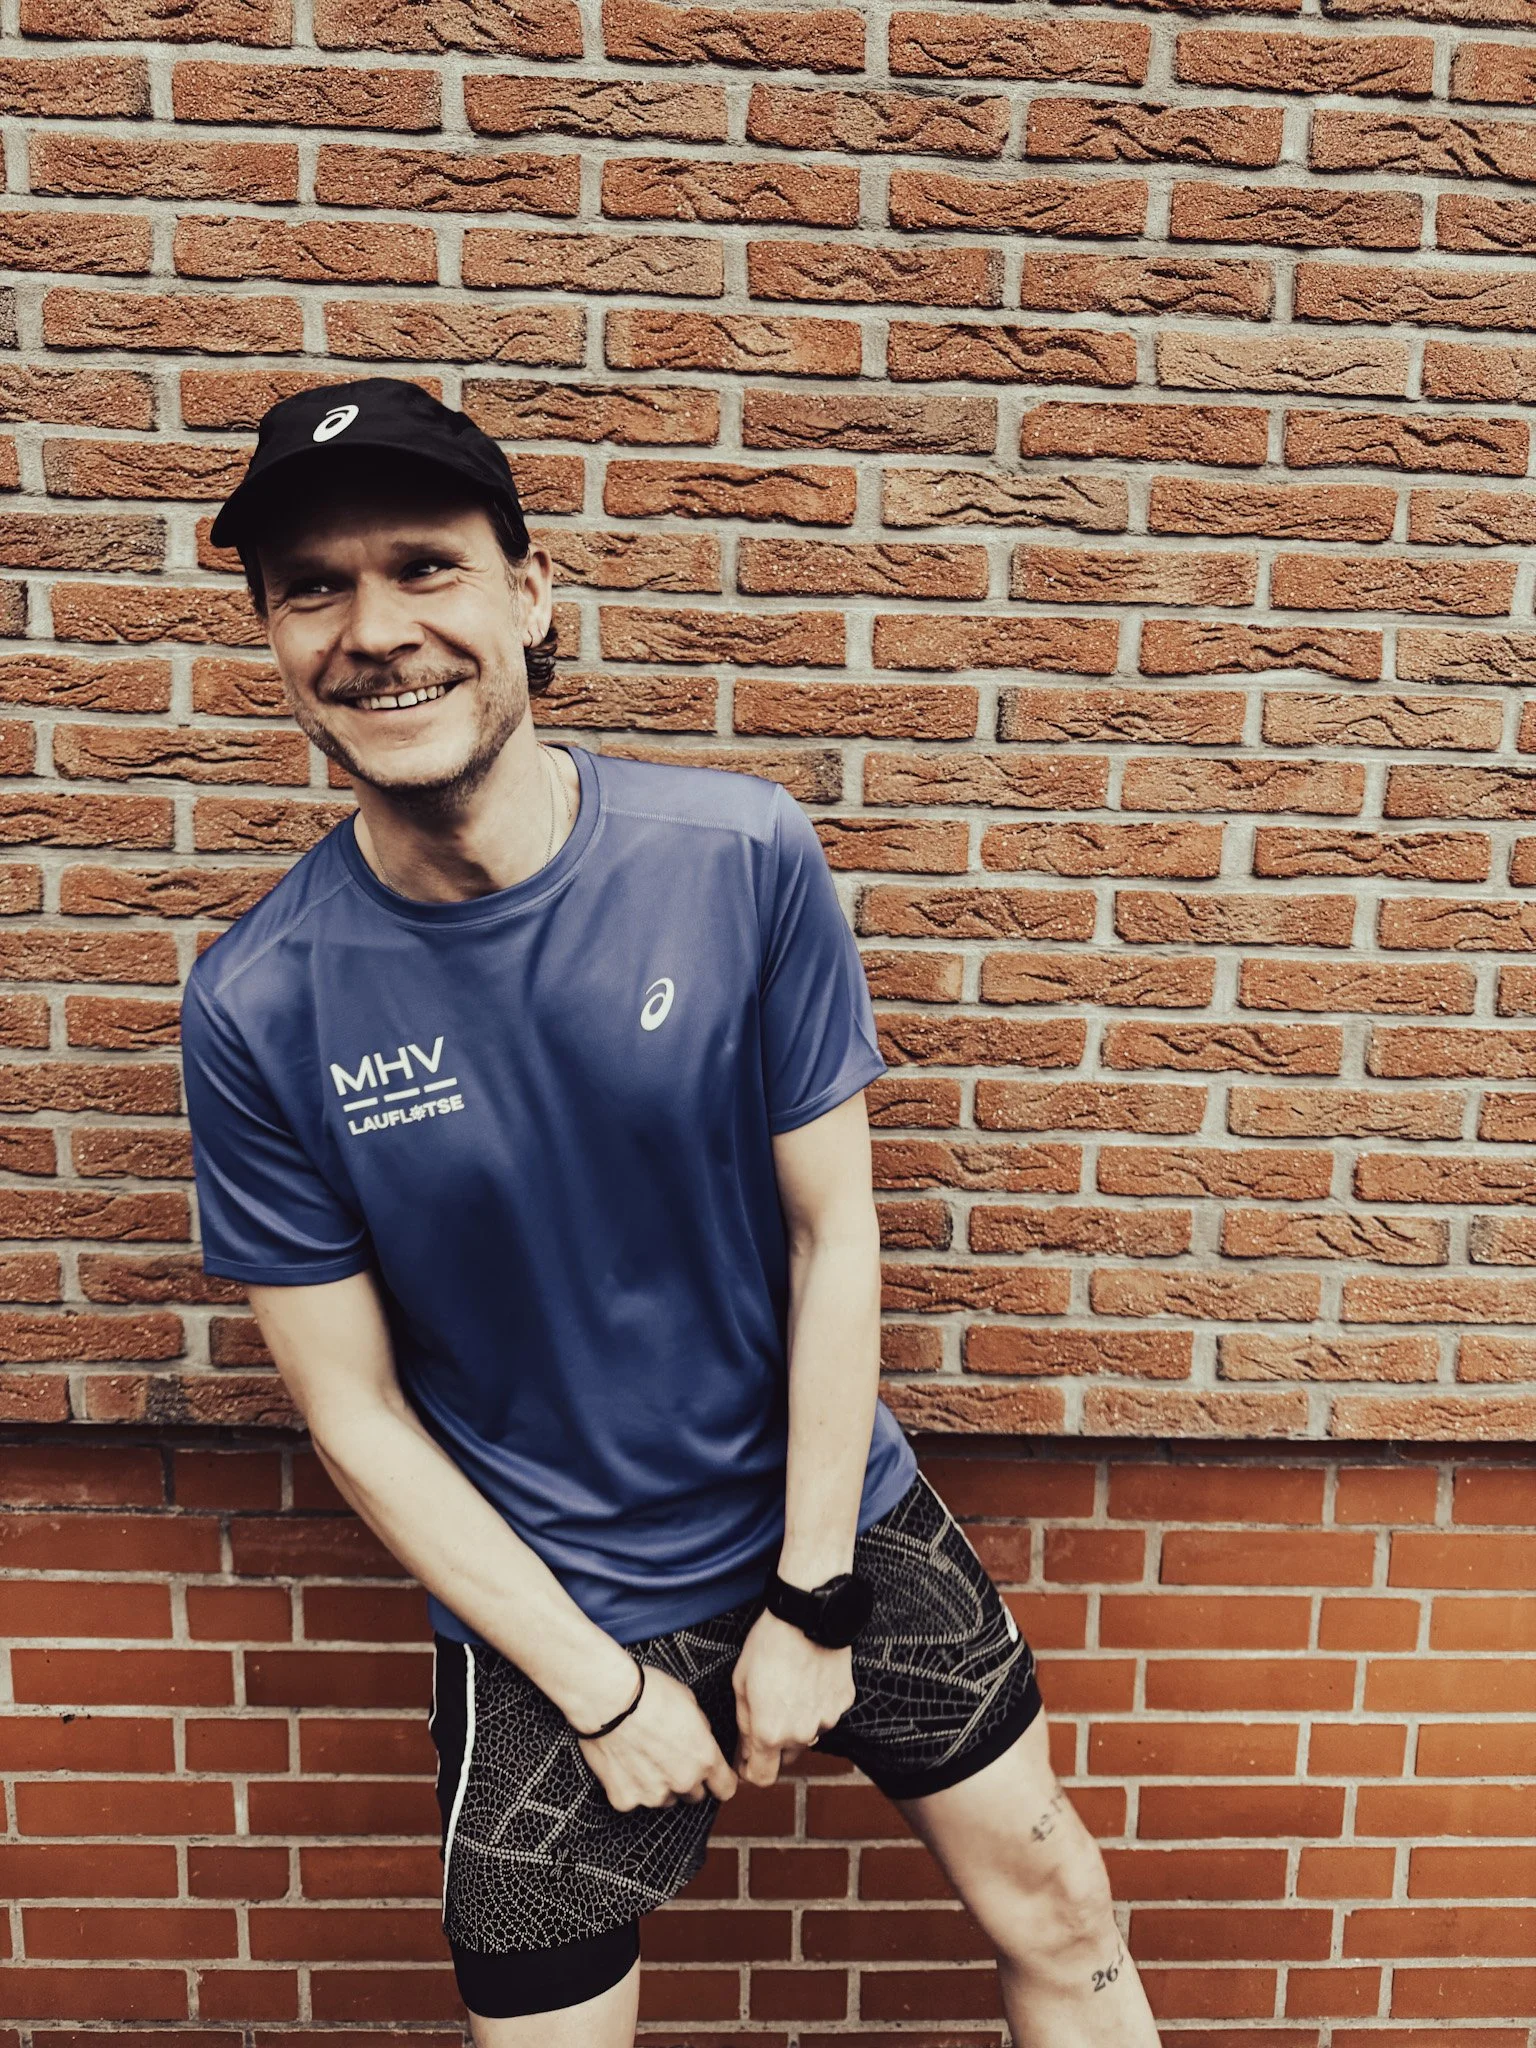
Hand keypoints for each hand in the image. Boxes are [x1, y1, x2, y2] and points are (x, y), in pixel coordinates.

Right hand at [576, 1663, 737, 1812]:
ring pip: (664, 1799)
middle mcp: (683, 1782)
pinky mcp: (625, 1799)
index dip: (719, 1781)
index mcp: (704, 1758)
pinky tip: (622, 1762)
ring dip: (659, 1785)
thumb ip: (700, 1730)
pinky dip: (629, 1786)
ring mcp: (653, 1795)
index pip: (725, 1788)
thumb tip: (699, 1739)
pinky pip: (634, 1798)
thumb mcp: (689, 1702)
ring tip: (642, 1756)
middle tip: (668, 1757)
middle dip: (686, 1779)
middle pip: (694, 1795)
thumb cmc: (648, 1692)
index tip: (713, 1777)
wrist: (608, 1698)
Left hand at [732, 1608, 855, 1787]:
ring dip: (798, 1725)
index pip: (762, 1778)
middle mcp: (800, 1735)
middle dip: (775, 1744)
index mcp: (769, 1734)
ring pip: (808, 1736)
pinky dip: (818, 1705)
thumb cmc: (768, 1646)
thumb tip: (745, 1751)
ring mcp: (826, 1720)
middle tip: (768, 1712)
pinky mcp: (842, 1703)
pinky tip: (810, 1680)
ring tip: (791, 1690)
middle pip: (786, 1757)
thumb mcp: (740, 1684)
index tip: (747, 1758)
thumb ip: (744, 1725)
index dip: (751, 1770)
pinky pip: (826, 1714)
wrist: (807, 1616)